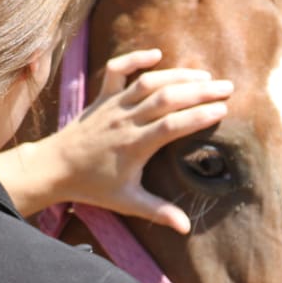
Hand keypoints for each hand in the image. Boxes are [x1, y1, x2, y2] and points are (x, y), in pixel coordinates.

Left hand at [0, 49, 233, 232]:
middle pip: (167, 98)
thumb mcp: (125, 202)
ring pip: (148, 82)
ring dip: (178, 75)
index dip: (199, 116)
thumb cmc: (91, 186)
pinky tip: (157, 55)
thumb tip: (185, 227)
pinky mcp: (101, 98)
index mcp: (134, 146)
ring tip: (204, 76)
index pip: (172, 126)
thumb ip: (157, 212)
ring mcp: (112, 107)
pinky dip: (135, 58)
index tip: (223, 111)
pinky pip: (117, 71)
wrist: (54, 169)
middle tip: (227, 88)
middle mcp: (125, 122)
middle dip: (200, 91)